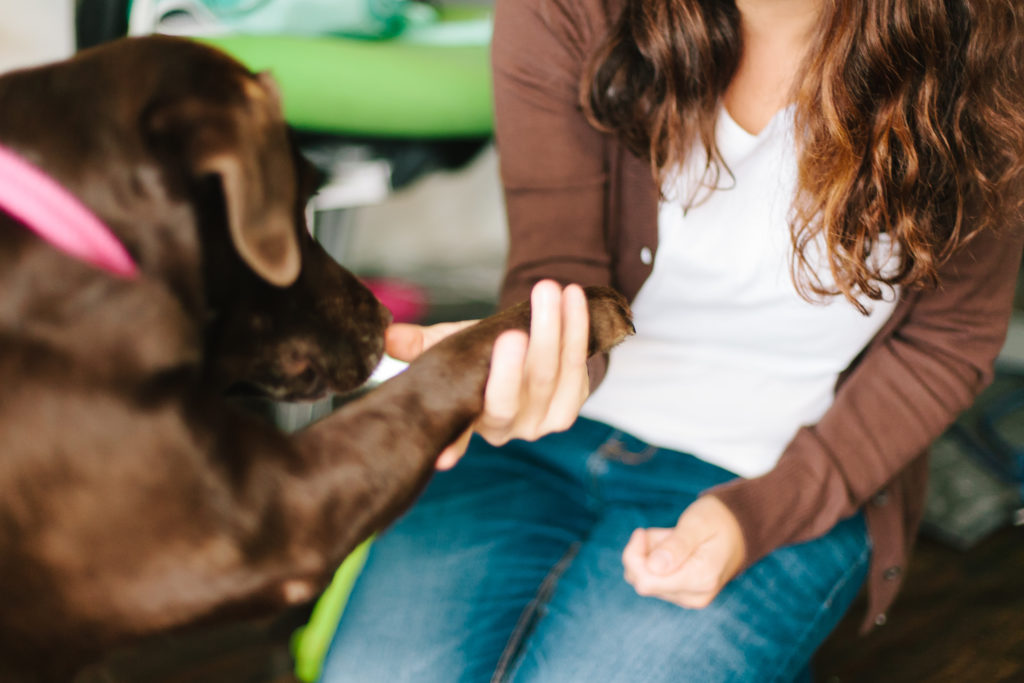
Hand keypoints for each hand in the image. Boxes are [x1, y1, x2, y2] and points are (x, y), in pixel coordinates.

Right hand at [384, 280, 591, 469]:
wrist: (532, 356)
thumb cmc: (482, 356)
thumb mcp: (449, 350)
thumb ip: (420, 345)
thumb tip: (387, 337)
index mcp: (470, 421)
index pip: (460, 431)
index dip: (454, 445)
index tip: (445, 459)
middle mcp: (507, 429)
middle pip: (511, 397)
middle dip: (513, 365)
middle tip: (511, 332)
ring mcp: (543, 420)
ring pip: (551, 375)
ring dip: (553, 330)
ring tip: (548, 289)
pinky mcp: (572, 403)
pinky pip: (577, 364)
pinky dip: (577, 328)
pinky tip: (572, 298)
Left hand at [621, 496, 745, 608]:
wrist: (737, 532)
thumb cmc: (716, 521)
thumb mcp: (697, 524)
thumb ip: (676, 546)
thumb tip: (653, 567)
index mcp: (701, 579)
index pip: (646, 581)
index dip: (634, 555)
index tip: (642, 532)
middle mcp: (694, 596)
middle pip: (641, 581)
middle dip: (643, 552)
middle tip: (665, 534)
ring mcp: (687, 599)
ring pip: (643, 579)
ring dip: (648, 555)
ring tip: (672, 540)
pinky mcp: (681, 596)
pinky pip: (651, 580)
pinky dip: (653, 560)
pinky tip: (671, 549)